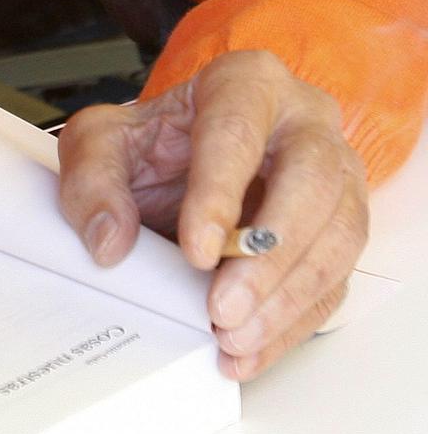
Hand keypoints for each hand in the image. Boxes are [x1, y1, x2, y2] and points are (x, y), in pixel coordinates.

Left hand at [56, 49, 368, 379]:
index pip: (239, 130)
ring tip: (232, 336)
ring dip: (287, 298)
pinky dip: (293, 324)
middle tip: (222, 308)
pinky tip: (250, 349)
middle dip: (268, 256)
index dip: (220, 193)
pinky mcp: (340, 230)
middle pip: (311, 182)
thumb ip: (92, 179)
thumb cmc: (159, 143)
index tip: (196, 251)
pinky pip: (334, 281)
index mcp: (247, 83)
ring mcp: (336, 176)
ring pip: (338, 235)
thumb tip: (110, 240)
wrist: (188, 160)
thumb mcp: (103, 143)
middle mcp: (304, 122)